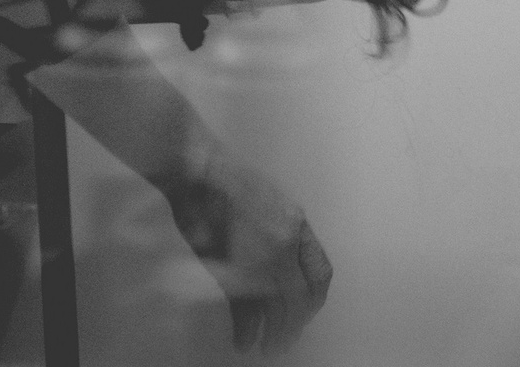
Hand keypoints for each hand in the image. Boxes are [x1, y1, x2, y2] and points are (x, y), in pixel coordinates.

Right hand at [168, 158, 333, 352]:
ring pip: (277, 308)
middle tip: (287, 338)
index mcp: (296, 224)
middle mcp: (284, 244)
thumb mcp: (269, 203)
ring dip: (274, 333)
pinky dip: (247, 328)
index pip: (320, 272)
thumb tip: (282, 267)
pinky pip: (245, 308)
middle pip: (300, 297)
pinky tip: (245, 340)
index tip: (307, 310)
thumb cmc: (227, 182)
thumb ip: (280, 235)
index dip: (314, 297)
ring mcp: (259, 258)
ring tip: (268, 348)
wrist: (199, 171)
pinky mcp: (232, 269)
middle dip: (295, 322)